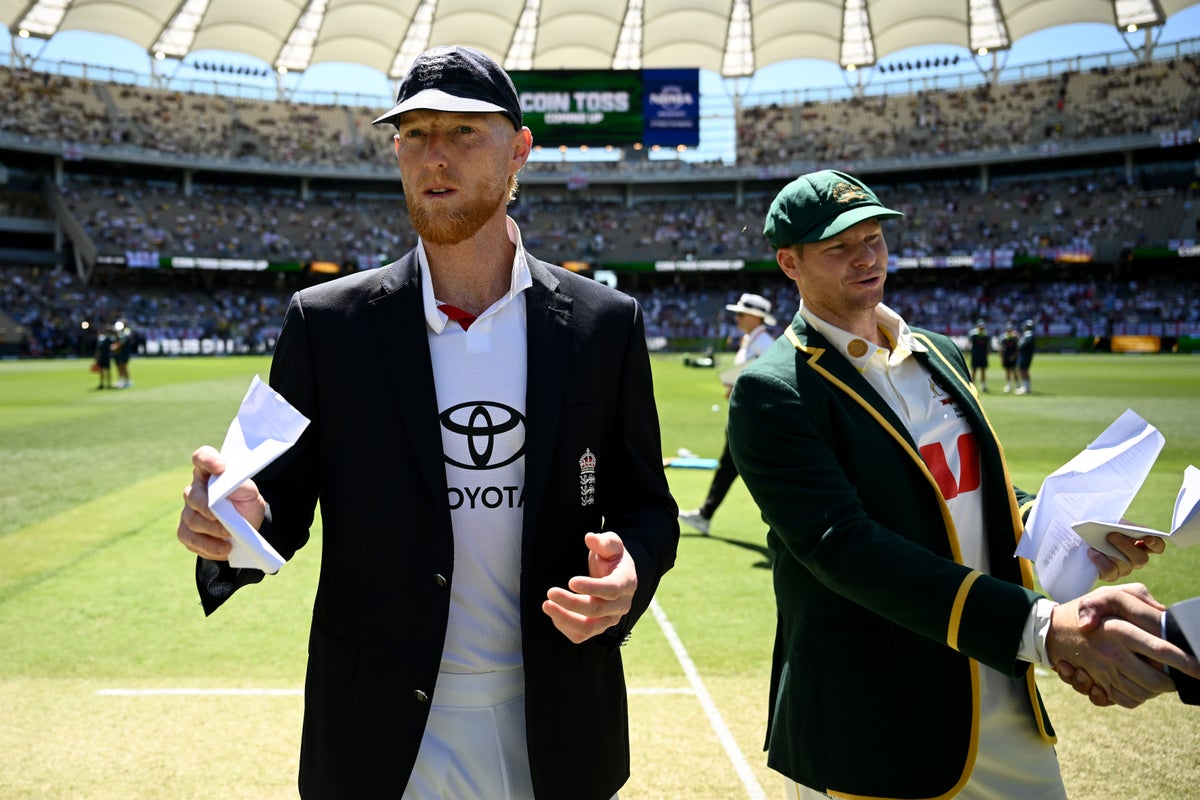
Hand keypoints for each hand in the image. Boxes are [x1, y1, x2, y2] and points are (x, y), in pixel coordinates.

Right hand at [177, 445, 265, 560]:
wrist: (247, 527)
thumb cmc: (246, 504)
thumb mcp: (251, 494)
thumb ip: (240, 486)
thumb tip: (228, 484)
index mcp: (210, 473)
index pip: (202, 457)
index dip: (208, 460)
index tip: (221, 468)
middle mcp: (195, 489)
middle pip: (194, 496)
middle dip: (209, 509)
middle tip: (224, 520)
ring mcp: (188, 511)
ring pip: (192, 520)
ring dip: (211, 531)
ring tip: (229, 538)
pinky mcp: (186, 531)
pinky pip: (190, 539)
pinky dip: (208, 546)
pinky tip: (223, 549)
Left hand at [542, 532, 636, 643]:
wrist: (614, 576)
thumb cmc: (611, 558)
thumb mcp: (612, 545)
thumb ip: (604, 541)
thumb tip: (590, 537)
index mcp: (627, 583)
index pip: (612, 589)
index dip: (591, 587)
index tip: (570, 581)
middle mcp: (621, 605)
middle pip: (596, 609)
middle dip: (572, 602)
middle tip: (550, 592)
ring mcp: (609, 619)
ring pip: (588, 627)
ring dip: (565, 618)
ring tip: (546, 605)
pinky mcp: (597, 628)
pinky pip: (580, 635)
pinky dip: (565, 626)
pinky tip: (554, 612)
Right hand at [1046, 583, 1199, 707]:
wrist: (1050, 630)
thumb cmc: (1085, 609)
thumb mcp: (1111, 594)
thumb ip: (1142, 600)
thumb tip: (1166, 617)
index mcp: (1119, 630)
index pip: (1161, 649)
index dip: (1185, 662)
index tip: (1199, 668)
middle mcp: (1112, 653)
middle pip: (1156, 681)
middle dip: (1172, 682)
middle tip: (1178, 676)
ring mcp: (1104, 672)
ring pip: (1144, 694)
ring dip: (1155, 690)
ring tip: (1157, 679)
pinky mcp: (1097, 684)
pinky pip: (1127, 700)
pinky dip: (1137, 697)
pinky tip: (1138, 685)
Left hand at [1087, 531, 1164, 580]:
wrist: (1085, 537)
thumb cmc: (1102, 528)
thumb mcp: (1113, 522)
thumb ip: (1124, 524)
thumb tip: (1128, 527)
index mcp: (1142, 544)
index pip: (1157, 547)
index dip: (1156, 544)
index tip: (1148, 538)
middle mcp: (1136, 559)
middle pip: (1141, 559)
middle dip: (1126, 547)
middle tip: (1112, 535)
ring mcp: (1125, 569)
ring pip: (1125, 567)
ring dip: (1111, 554)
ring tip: (1098, 545)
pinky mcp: (1110, 575)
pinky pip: (1110, 572)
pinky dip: (1100, 561)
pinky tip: (1092, 552)